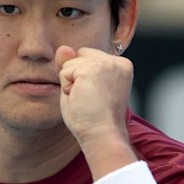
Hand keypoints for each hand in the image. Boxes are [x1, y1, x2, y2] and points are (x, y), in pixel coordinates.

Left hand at [56, 45, 135, 177]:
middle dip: (76, 78)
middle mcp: (117, 62)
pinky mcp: (92, 69)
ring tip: (86, 101)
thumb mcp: (82, 89)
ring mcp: (106, 63)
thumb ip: (73, 66)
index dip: (82, 79)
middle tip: (89, 100)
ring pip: (70, 64)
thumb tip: (62, 47)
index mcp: (120, 66)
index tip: (95, 99)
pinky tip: (81, 99)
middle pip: (79, 56)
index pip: (88, 58)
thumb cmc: (93, 120)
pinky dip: (66, 88)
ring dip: (71, 84)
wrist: (101, 135)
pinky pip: (64, 72)